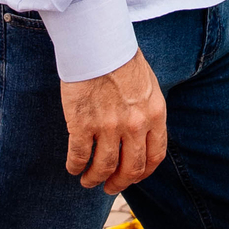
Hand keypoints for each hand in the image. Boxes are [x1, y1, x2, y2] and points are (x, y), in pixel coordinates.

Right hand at [61, 49, 166, 193]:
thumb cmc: (121, 59)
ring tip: (88, 180)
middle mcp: (135, 124)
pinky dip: (75, 166)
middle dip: (119, 183)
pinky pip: (79, 157)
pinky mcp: (83, 124)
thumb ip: (146, 112)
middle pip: (130, 169)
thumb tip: (140, 136)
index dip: (143, 172)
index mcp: (154, 113)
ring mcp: (109, 126)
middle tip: (109, 186)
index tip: (133, 176)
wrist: (98, 42)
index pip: (155, 156)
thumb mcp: (147, 85)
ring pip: (103, 168)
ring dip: (94, 179)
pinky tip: (73, 166)